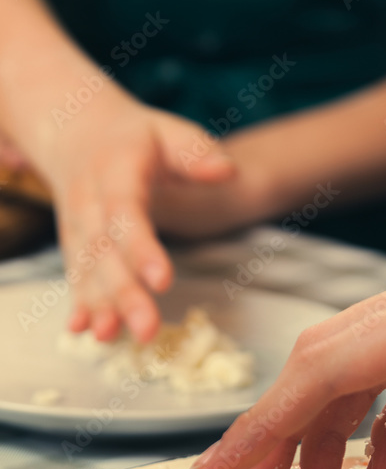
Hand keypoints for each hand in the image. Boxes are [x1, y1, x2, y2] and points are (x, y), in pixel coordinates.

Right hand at [45, 87, 233, 341]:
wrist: (78, 131)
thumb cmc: (137, 138)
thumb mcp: (168, 132)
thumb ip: (196, 152)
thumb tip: (227, 171)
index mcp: (116, 171)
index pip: (127, 213)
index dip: (142, 248)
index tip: (163, 281)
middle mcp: (90, 201)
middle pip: (106, 252)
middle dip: (124, 293)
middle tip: (147, 329)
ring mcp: (78, 225)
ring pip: (88, 269)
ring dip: (100, 305)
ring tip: (111, 337)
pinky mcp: (74, 244)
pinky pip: (75, 275)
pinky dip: (79, 303)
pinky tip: (81, 330)